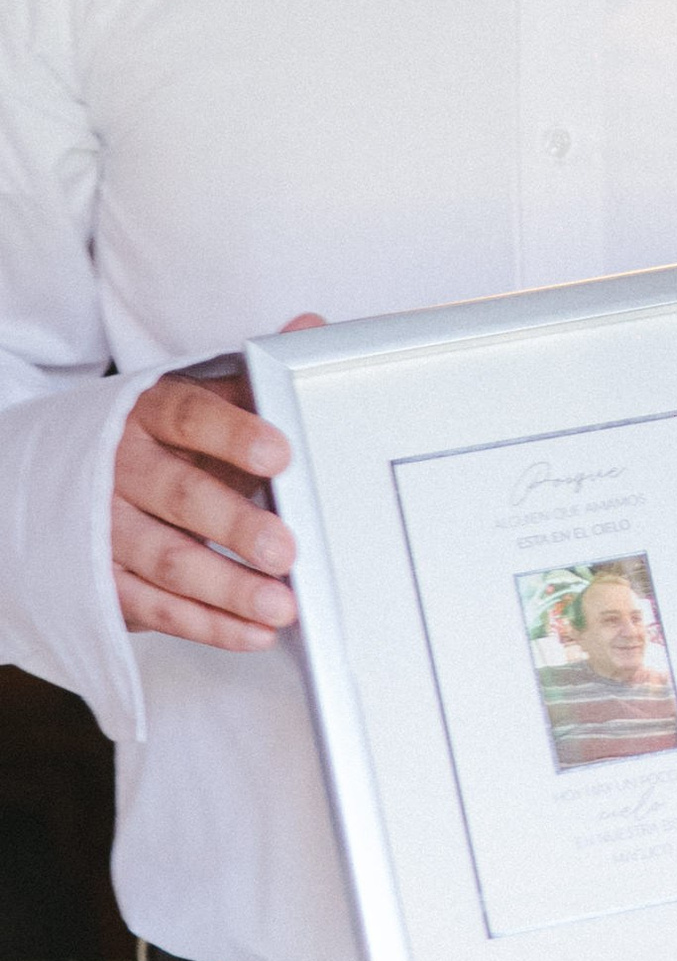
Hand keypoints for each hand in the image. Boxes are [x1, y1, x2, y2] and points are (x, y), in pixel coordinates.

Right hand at [111, 325, 319, 647]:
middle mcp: (121, 468)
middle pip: (180, 495)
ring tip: (281, 606)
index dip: (233, 434)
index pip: (190, 416)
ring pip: (166, 560)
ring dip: (227, 588)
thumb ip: (257, 378)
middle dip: (235, 525)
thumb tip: (314, 328)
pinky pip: (153, 608)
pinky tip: (254, 633)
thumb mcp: (202, 402)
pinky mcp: (103, 580)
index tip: (278, 454)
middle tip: (287, 549)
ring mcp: (106, 527)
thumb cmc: (169, 441)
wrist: (77, 474)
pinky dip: (206, 625)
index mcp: (149, 413)